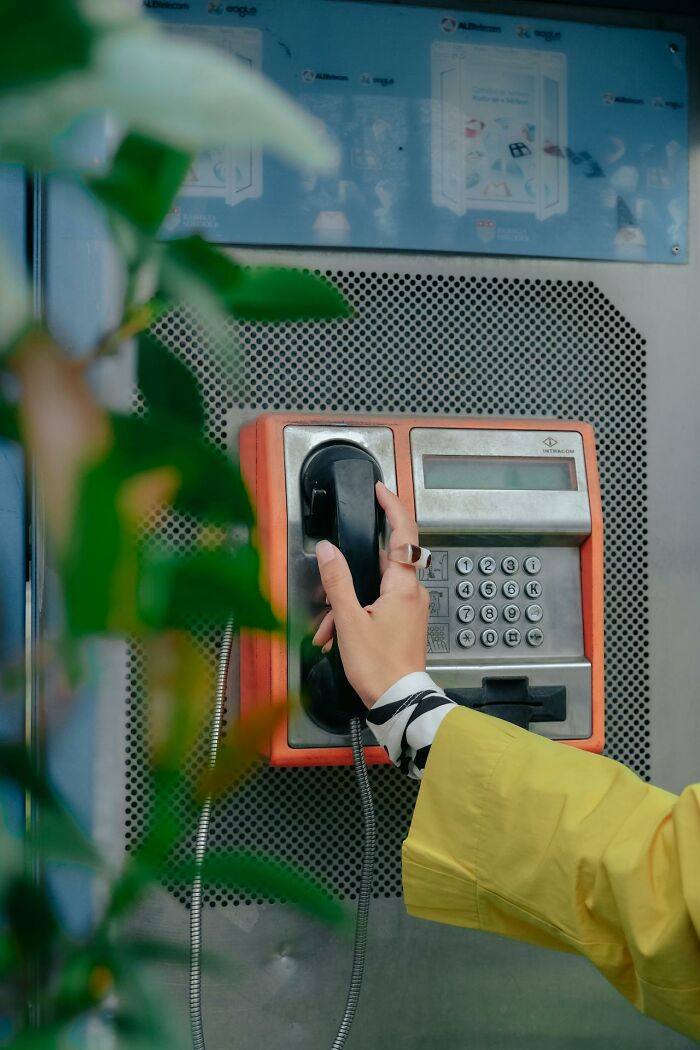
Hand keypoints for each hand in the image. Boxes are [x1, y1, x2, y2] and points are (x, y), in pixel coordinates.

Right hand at [312, 480, 429, 707]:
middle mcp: (412, 593)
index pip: (404, 533)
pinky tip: (337, 636)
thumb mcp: (349, 621)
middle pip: (381, 564)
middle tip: (329, 589)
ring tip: (328, 628)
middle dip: (349, 575)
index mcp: (403, 586)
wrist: (399, 702)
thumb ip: (337, 582)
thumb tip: (328, 550)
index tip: (380, 490)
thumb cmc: (379, 667)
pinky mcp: (404, 623)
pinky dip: (356, 614)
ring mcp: (409, 608)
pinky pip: (378, 605)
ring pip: (374, 588)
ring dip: (348, 603)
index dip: (393, 506)